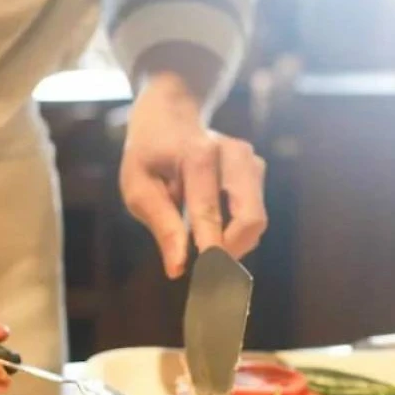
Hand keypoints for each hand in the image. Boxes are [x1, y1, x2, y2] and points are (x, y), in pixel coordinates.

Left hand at [120, 74, 267, 277]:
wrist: (170, 114)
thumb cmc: (149, 155)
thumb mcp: (138, 187)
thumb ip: (161, 225)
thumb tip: (178, 267)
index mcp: (198, 156)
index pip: (209, 212)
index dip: (211, 251)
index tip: (208, 281)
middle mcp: (233, 154)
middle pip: (251, 218)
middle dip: (233, 252)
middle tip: (208, 273)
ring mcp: (250, 160)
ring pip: (256, 220)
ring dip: (234, 244)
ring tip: (203, 246)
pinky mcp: (257, 169)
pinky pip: (253, 214)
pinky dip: (236, 231)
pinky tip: (213, 227)